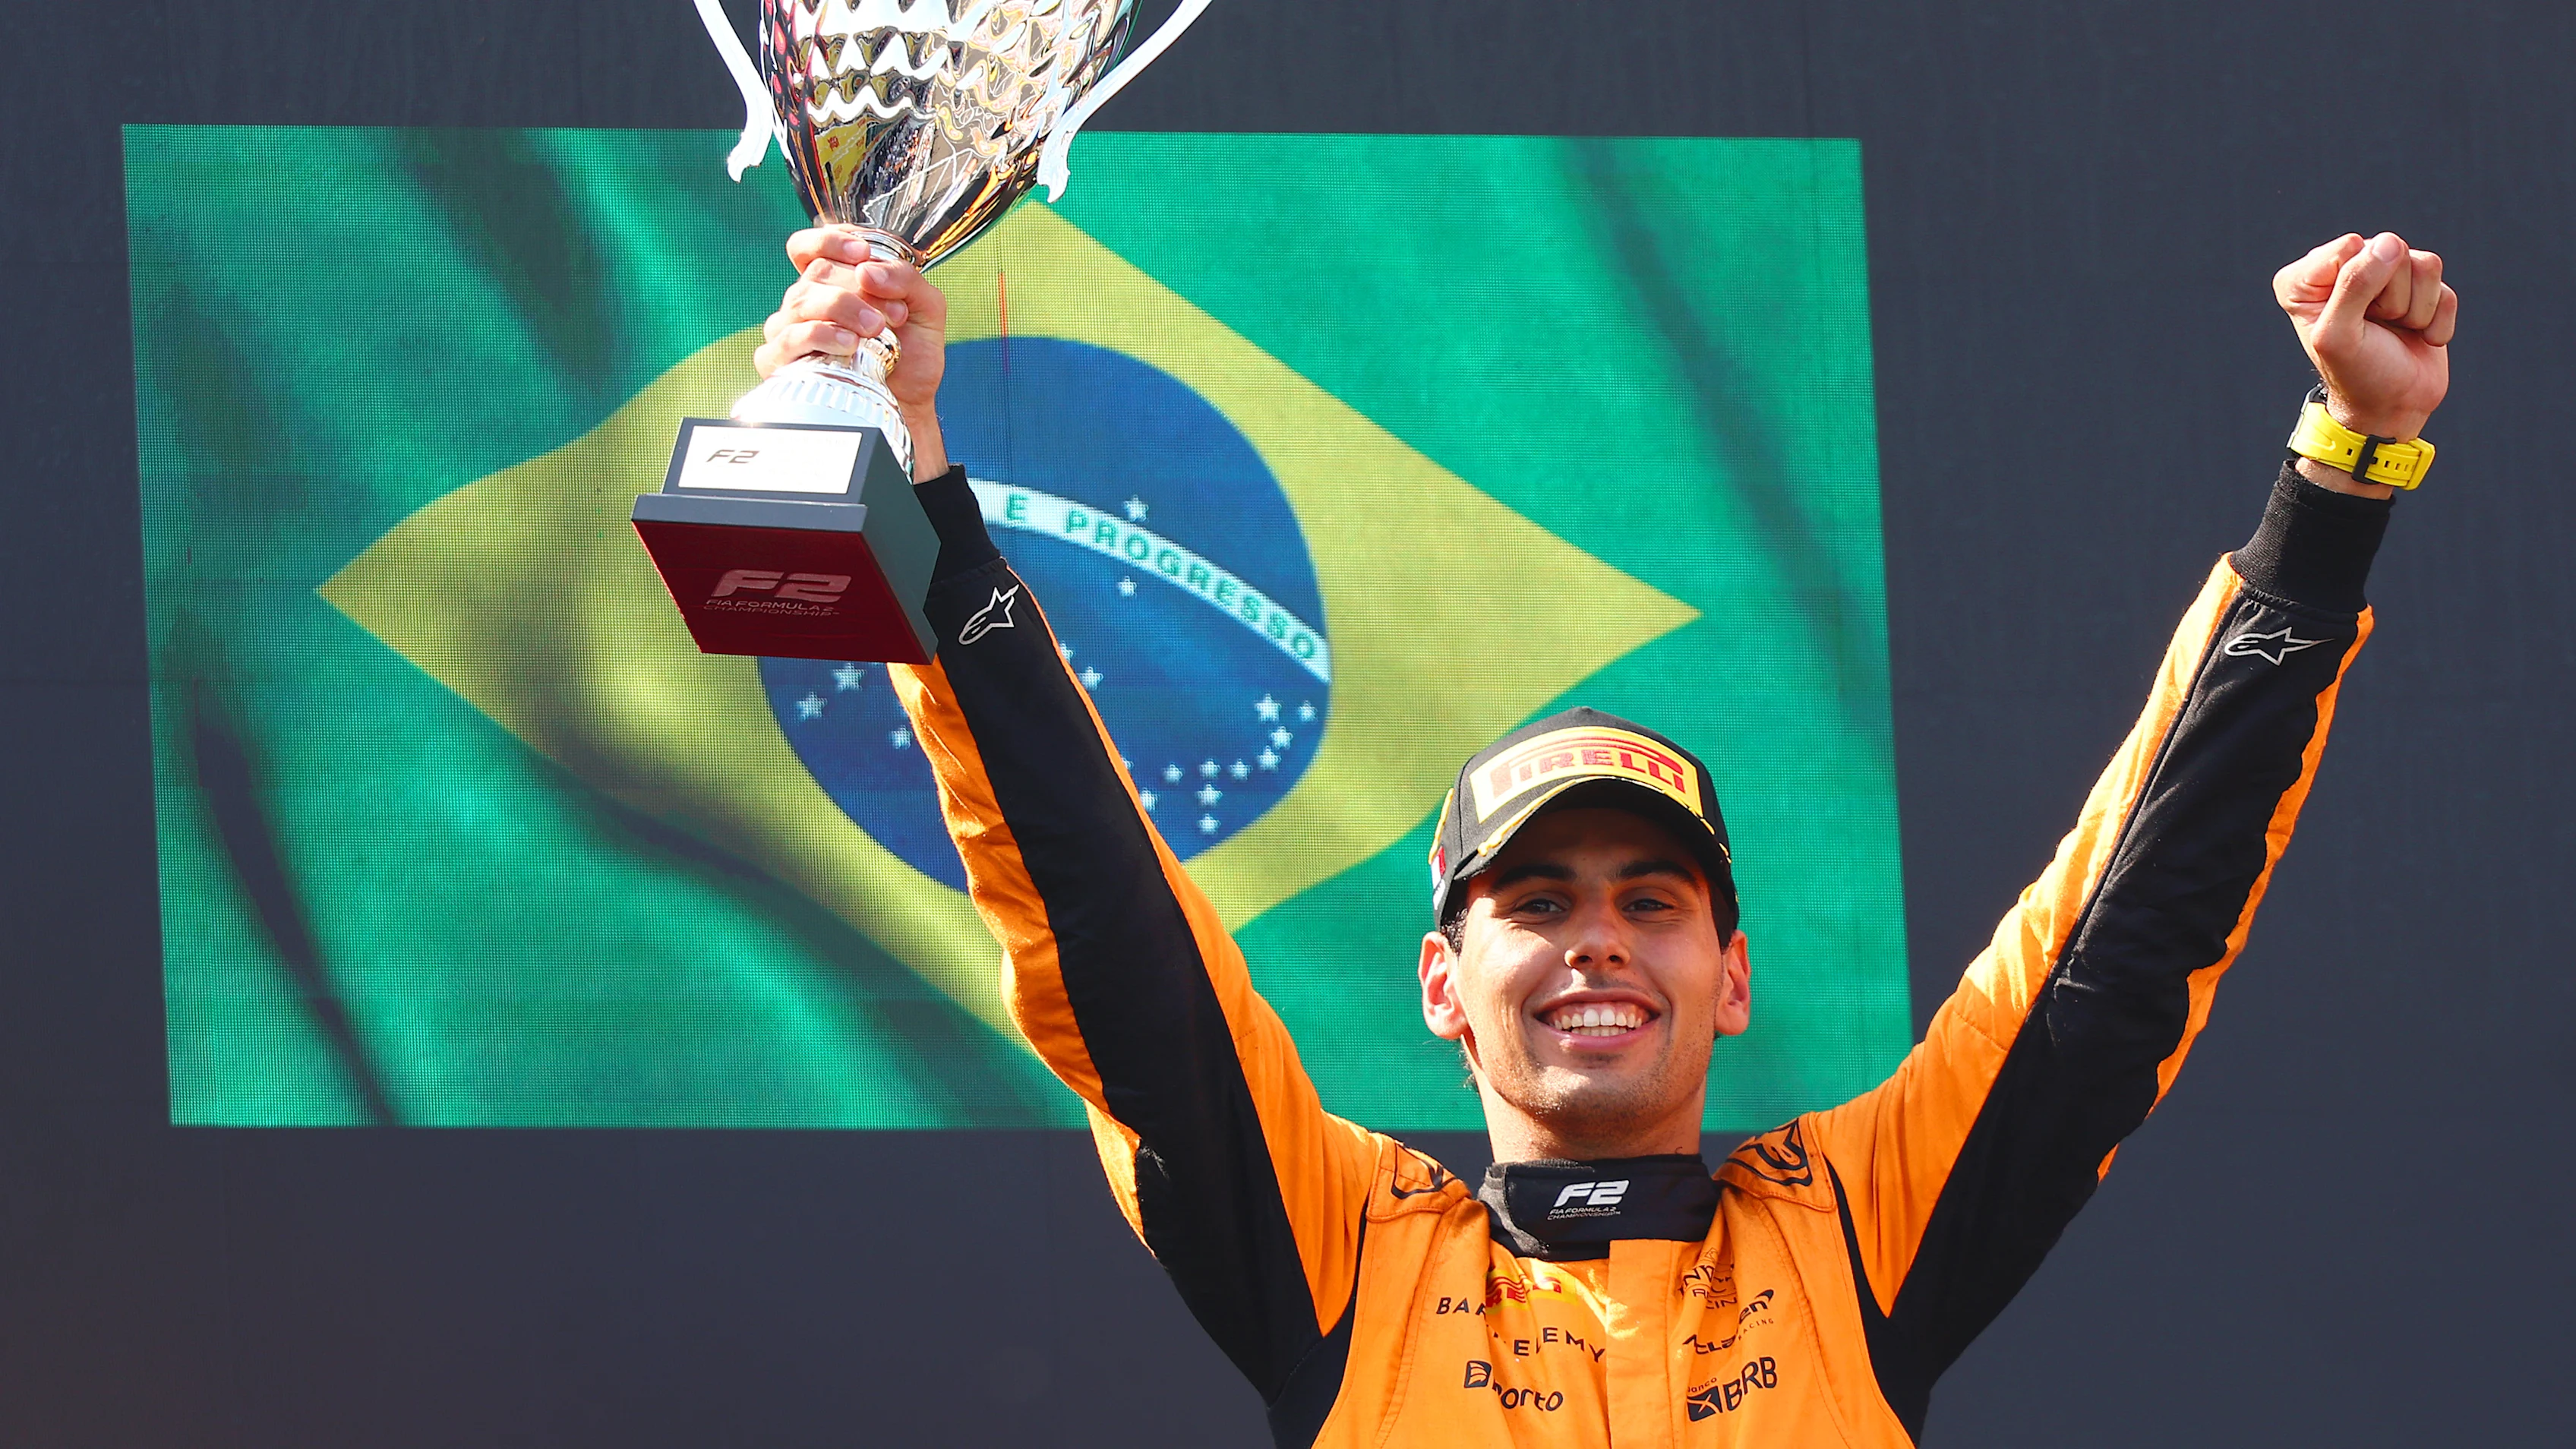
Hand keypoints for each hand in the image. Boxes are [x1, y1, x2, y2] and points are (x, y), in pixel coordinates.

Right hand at [756, 225, 950, 476]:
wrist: (910, 401)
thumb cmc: (912, 353)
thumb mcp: (925, 307)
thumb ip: (905, 278)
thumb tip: (867, 270)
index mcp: (833, 281)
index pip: (807, 246)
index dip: (829, 242)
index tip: (862, 254)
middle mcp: (806, 301)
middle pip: (815, 274)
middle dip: (856, 288)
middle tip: (892, 314)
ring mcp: (789, 329)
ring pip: (801, 302)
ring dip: (842, 309)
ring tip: (875, 329)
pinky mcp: (781, 362)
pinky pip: (787, 339)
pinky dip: (820, 336)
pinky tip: (848, 344)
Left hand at [2274, 232, 2455, 443]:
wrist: (2393, 407)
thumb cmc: (2355, 373)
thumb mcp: (2339, 335)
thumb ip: (2354, 284)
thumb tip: (2389, 244)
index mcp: (2305, 279)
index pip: (2351, 247)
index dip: (2360, 287)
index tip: (2349, 320)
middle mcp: (2343, 269)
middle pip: (2391, 250)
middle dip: (2391, 297)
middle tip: (2375, 328)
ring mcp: (2384, 276)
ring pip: (2424, 264)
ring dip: (2416, 308)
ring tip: (2396, 330)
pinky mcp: (2421, 289)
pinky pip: (2445, 288)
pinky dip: (2437, 318)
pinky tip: (2418, 337)